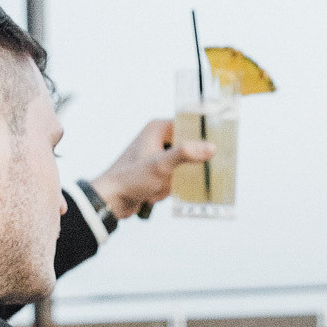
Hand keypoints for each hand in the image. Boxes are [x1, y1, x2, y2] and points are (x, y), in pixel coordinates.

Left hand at [89, 117, 216, 218]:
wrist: (110, 200)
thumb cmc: (130, 178)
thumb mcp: (161, 165)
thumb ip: (186, 154)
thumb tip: (212, 147)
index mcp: (158, 128)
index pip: (190, 126)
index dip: (204, 137)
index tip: (216, 150)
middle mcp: (158, 138)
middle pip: (190, 148)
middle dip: (184, 169)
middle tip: (175, 177)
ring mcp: (157, 155)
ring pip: (183, 167)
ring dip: (174, 181)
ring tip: (158, 186)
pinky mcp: (156, 170)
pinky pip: (174, 178)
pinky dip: (167, 188)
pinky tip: (154, 193)